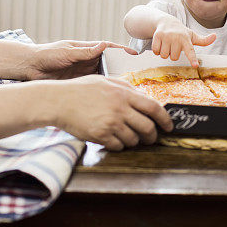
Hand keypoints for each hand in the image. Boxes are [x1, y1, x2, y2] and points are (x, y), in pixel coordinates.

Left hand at [28, 40, 133, 80]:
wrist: (30, 68)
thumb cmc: (47, 55)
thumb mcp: (66, 52)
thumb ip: (84, 52)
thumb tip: (103, 45)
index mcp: (86, 49)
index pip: (108, 48)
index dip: (122, 50)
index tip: (135, 54)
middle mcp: (88, 61)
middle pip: (110, 63)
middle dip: (122, 68)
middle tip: (136, 75)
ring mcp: (84, 73)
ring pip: (104, 76)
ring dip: (114, 81)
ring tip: (127, 88)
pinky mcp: (79, 84)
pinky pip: (94, 86)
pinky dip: (102, 90)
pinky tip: (111, 97)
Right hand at [54, 75, 172, 150]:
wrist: (58, 101)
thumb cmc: (80, 89)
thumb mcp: (105, 80)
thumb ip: (125, 87)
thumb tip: (142, 96)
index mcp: (123, 93)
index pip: (153, 107)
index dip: (165, 119)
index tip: (168, 126)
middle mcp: (119, 108)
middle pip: (147, 127)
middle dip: (152, 136)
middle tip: (151, 138)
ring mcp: (110, 123)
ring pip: (134, 139)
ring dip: (134, 141)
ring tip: (127, 136)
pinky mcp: (100, 135)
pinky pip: (119, 146)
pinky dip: (119, 145)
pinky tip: (113, 138)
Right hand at [151, 17, 215, 66]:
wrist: (167, 22)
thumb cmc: (182, 32)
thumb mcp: (193, 36)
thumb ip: (204, 40)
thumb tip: (215, 36)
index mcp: (186, 39)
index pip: (190, 51)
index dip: (192, 59)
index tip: (195, 65)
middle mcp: (177, 37)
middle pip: (174, 57)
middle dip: (173, 54)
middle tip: (174, 46)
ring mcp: (167, 36)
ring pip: (164, 55)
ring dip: (165, 52)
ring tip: (168, 44)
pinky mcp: (157, 35)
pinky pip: (156, 51)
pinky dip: (157, 51)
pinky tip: (160, 44)